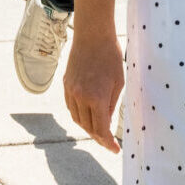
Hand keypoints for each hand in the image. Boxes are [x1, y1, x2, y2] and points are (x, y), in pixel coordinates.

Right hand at [64, 27, 124, 151]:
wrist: (92, 35)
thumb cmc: (110, 56)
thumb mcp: (118, 83)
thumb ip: (111, 106)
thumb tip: (105, 123)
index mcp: (96, 98)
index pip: (101, 130)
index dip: (108, 143)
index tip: (115, 149)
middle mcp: (80, 97)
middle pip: (87, 127)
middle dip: (99, 137)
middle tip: (109, 142)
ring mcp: (70, 91)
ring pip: (77, 119)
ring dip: (88, 127)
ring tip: (100, 129)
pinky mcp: (65, 85)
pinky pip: (71, 107)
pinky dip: (79, 114)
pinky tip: (88, 114)